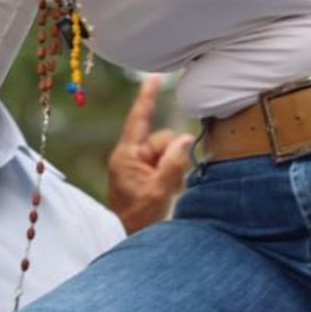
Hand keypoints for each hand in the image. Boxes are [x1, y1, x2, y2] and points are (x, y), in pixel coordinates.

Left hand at [106, 75, 194, 233]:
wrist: (127, 234)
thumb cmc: (138, 217)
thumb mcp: (158, 191)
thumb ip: (173, 164)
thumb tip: (185, 138)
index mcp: (126, 155)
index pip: (139, 119)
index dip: (147, 97)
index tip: (153, 77)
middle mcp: (130, 155)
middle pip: (162, 138)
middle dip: (173, 155)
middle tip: (170, 180)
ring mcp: (137, 164)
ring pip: (168, 151)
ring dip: (174, 167)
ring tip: (166, 189)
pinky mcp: (144, 172)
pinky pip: (166, 164)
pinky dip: (172, 174)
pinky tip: (167, 190)